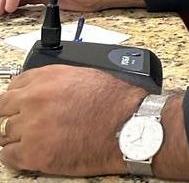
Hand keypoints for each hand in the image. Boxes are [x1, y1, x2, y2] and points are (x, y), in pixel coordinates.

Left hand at [0, 65, 144, 175]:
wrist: (130, 126)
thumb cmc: (117, 103)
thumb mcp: (87, 77)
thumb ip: (58, 83)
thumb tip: (45, 92)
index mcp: (48, 77)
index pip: (14, 85)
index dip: (19, 98)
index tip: (23, 105)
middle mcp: (34, 99)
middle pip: (3, 109)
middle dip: (13, 116)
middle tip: (26, 124)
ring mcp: (31, 127)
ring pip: (4, 134)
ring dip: (17, 137)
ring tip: (36, 140)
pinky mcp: (34, 153)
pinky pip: (8, 156)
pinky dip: (17, 156)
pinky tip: (33, 153)